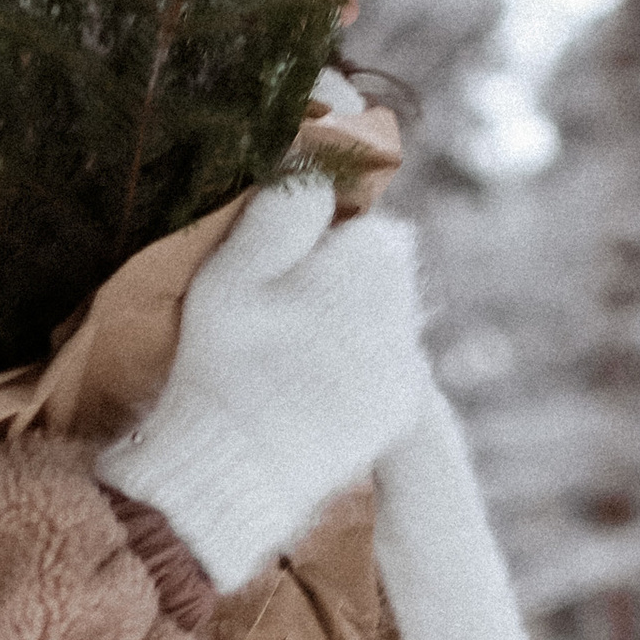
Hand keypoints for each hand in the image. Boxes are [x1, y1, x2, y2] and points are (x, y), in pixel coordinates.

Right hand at [99, 173, 429, 589]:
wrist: (240, 471)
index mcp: (375, 260)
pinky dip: (352, 375)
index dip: (318, 241)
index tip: (276, 271)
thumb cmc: (229, 362)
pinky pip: (382, 374)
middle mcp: (408, 310)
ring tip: (288, 358)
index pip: (363, 224)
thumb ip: (285, 207)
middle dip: (339, 282)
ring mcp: (409, 368)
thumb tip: (317, 168)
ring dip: (347, 328)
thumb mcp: (237, 267)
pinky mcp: (400, 416)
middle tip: (279, 314)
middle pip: (380, 273)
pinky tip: (305, 394)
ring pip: (382, 323)